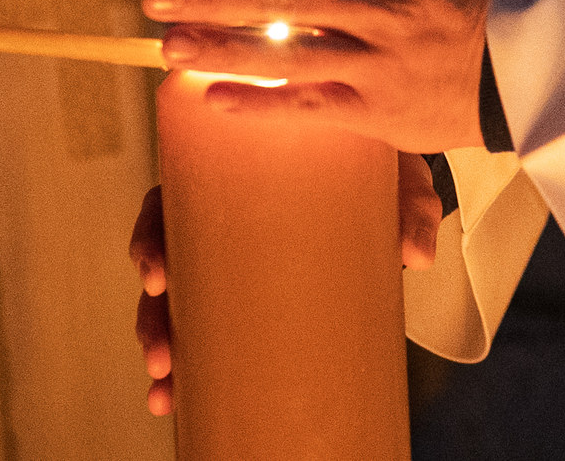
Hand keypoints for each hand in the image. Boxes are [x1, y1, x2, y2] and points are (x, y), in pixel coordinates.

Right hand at [125, 156, 441, 415]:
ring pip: (176, 303)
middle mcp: (224, 217)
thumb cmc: (378, 166)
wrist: (395, 188)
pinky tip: (172, 397)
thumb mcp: (395, 172)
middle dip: (152, 315)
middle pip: (167, 262)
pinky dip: (186, 362)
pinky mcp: (251, 295)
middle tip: (162, 351)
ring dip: (160, 345)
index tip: (156, 276)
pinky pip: (206, 325)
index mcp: (237, 175)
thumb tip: (414, 255)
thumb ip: (410, 204)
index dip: (151, 239)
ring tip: (164, 385)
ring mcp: (234, 260)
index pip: (172, 199)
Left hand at [140, 0, 493, 150]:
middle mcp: (384, 8)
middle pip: (289, 1)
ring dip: (226, 52)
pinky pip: (312, 109)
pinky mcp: (379, 112)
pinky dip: (263, 106)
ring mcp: (380, 63)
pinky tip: (211, 99)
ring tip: (169, 46)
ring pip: (292, 56)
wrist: (524, 68)